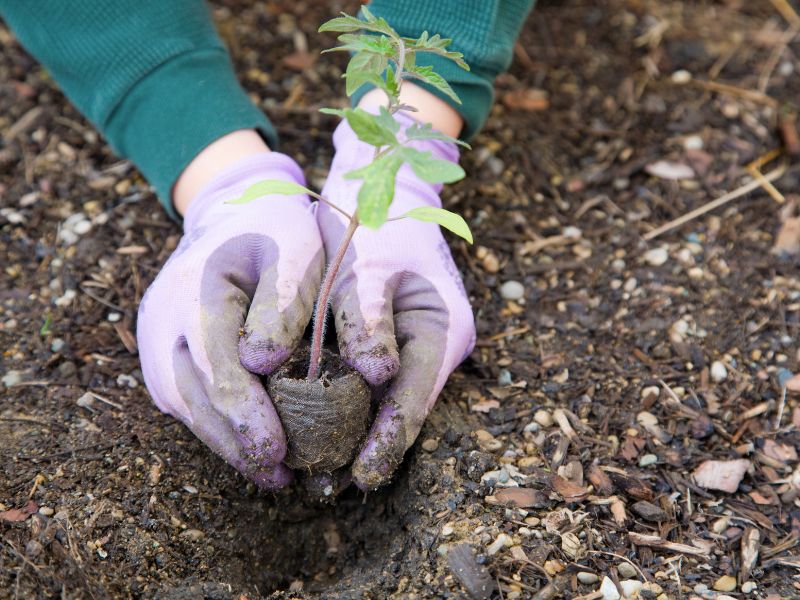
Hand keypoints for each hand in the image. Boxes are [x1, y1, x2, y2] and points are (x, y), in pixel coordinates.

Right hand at [137, 153, 323, 487]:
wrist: (233, 211)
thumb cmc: (275, 230)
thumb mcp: (295, 249)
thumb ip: (284, 302)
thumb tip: (261, 364)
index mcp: (197, 289)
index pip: (217, 365)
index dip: (246, 414)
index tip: (276, 451)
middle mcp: (163, 318)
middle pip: (194, 395)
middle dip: (235, 441)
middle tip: (279, 478)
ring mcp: (155, 337)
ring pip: (184, 403)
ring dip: (223, 442)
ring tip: (269, 474)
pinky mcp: (161, 351)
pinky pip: (182, 397)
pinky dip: (214, 425)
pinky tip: (247, 446)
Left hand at [317, 114, 475, 489]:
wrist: (383, 186)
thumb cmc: (377, 222)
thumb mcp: (368, 265)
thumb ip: (369, 319)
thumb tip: (376, 376)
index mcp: (443, 327)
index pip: (415, 397)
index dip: (389, 439)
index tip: (361, 476)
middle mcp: (437, 343)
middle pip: (405, 407)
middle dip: (371, 446)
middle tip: (331, 486)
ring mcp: (418, 343)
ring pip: (389, 400)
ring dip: (359, 431)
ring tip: (323, 470)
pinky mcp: (394, 340)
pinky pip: (374, 382)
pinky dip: (350, 404)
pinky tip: (319, 424)